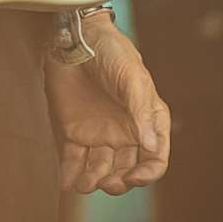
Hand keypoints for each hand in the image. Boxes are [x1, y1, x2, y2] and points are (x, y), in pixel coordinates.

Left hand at [44, 14, 170, 195]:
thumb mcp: (132, 78)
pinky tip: (67, 183)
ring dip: (94, 182)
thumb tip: (150, 145)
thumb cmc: (112, 52)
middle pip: (127, 170)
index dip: (148, 173)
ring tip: (84, 185)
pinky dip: (70, 174)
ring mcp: (99, 133)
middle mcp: (125, 132)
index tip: (134, 178)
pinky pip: (73, 160)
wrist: (75, 37)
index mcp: (147, 121)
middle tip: (107, 183)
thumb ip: (141, 111)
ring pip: (100, 170)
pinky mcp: (74, 131)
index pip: (155, 158)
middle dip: (119, 183)